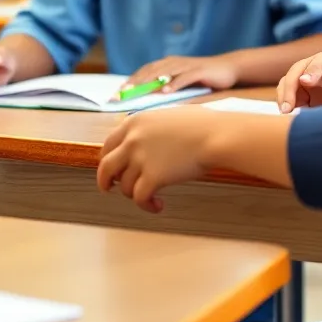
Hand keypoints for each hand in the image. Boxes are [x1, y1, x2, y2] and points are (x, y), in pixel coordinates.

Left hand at [97, 107, 217, 212]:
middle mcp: (132, 140)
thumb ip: (150, 128)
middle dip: (105, 181)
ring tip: (149, 198)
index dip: (107, 160)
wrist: (216, 135)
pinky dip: (147, 206)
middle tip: (110, 188)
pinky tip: (158, 206)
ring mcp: (140, 159)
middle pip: (105, 167)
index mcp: (134, 122)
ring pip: (124, 186)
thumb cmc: (203, 125)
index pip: (108, 144)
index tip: (112, 169)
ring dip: (134, 195)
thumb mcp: (167, 116)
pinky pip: (139, 198)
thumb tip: (148, 139)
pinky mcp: (153, 177)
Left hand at [121, 55, 237, 94]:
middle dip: (135, 82)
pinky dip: (174, 84)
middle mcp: (173, 62)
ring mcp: (186, 66)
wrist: (228, 69)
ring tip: (137, 91)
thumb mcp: (181, 83)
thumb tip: (147, 102)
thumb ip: (165, 89)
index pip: (144, 72)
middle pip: (150, 71)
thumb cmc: (202, 78)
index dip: (130, 81)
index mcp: (167, 64)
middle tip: (122, 93)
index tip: (117, 93)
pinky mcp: (199, 70)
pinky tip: (166, 92)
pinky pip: (184, 77)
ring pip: (164, 72)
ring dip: (149, 82)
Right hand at [277, 52, 321, 111]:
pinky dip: (284, 104)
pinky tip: (287, 114)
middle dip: (289, 89)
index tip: (306, 83)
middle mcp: (312, 69)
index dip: (310, 72)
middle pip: (294, 73)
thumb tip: (304, 79)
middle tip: (287, 107)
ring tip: (285, 113)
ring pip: (286, 85)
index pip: (315, 63)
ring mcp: (305, 83)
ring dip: (283, 97)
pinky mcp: (301, 96)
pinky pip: (287, 98)